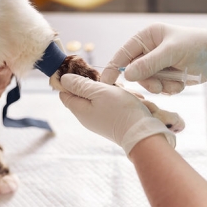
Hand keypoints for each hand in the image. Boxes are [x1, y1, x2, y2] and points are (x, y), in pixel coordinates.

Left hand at [59, 74, 174, 154]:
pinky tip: (132, 100)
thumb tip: (63, 79)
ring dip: (114, 91)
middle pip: (85, 94)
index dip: (70, 81)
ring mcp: (100, 120)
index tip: (84, 72)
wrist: (143, 134)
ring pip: (102, 98)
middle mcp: (87, 117)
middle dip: (98, 84)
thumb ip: (81, 85)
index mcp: (80, 110)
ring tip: (126, 93)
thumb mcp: (99, 92)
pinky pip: (113, 106)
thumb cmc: (121, 111)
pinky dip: (122, 100)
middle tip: (112, 84)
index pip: (64, 93)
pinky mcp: (112, 122)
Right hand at [101, 23, 206, 93]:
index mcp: (147, 37)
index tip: (106, 82)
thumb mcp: (172, 52)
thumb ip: (149, 64)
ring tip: (174, 82)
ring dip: (160, 86)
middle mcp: (149, 51)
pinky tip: (181, 82)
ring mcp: (158, 65)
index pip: (124, 53)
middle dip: (147, 80)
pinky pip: (159, 89)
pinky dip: (169, 89)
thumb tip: (128, 75)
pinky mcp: (166, 77)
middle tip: (157, 85)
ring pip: (147, 83)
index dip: (114, 67)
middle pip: (135, 72)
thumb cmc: (197, 46)